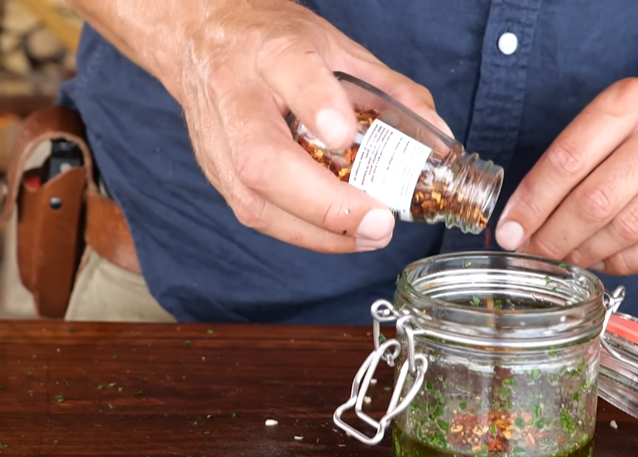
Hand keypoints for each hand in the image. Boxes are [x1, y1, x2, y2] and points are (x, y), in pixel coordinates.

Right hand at [168, 1, 451, 252]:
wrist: (200, 40)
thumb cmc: (271, 44)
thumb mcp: (336, 47)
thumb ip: (388, 89)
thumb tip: (437, 136)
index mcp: (271, 51)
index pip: (291, 72)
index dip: (317, 104)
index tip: (344, 135)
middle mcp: (235, 96)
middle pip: (263, 158)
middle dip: (323, 202)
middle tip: (377, 220)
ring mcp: (218, 141)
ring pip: (255, 200)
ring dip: (318, 230)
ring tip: (370, 236)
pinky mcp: (216, 174)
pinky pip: (257, 215)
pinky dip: (304, 232)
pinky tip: (341, 236)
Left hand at [494, 40, 637, 275]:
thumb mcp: (623, 107)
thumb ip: (580, 152)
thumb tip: (527, 214)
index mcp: (631, 101)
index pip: (567, 160)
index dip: (531, 203)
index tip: (510, 230)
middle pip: (594, 201)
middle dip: (554, 236)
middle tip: (534, 251)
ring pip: (627, 229)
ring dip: (588, 253)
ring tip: (570, 256)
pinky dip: (627, 263)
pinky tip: (609, 259)